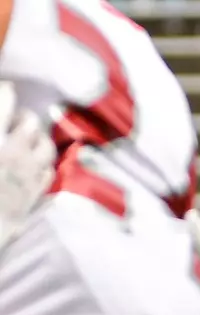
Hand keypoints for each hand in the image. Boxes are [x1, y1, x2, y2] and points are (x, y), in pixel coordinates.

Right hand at [0, 83, 53, 252]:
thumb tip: (1, 118)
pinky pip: (49, 172)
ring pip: (46, 146)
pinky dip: (43, 164)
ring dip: (38, 138)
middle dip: (23, 116)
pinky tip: (35, 165)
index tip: (5, 89)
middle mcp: (14, 152)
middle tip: (16, 118)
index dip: (5, 93)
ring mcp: (28, 173)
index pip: (4, 102)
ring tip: (29, 139)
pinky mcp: (34, 194)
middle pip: (31, 122)